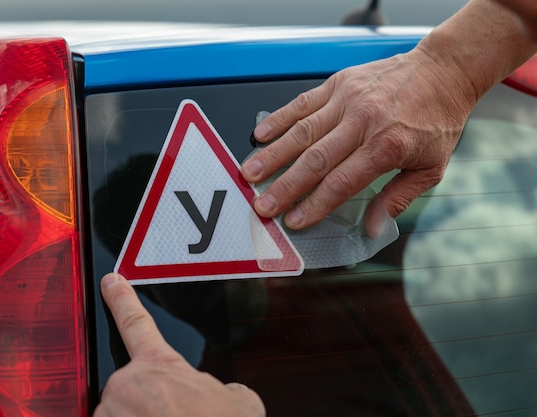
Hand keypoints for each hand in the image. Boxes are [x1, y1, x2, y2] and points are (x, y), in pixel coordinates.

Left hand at [94, 273, 265, 416]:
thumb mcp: (239, 402)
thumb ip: (221, 388)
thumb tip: (221, 395)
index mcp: (159, 365)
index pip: (136, 321)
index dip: (122, 298)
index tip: (112, 281)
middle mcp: (127, 384)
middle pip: (131, 388)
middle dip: (149, 404)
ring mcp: (109, 413)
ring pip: (120, 415)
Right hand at [241, 48, 473, 235]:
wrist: (443, 71)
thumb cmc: (436, 121)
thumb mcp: (431, 168)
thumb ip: (397, 199)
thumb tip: (372, 229)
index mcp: (388, 146)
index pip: (342, 182)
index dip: (314, 205)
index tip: (293, 221)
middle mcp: (364, 121)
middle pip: (315, 160)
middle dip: (285, 187)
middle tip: (262, 206)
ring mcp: (348, 100)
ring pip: (302, 131)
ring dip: (273, 155)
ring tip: (249, 174)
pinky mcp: (338, 84)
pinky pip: (302, 103)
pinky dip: (279, 119)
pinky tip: (259, 136)